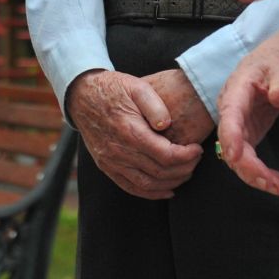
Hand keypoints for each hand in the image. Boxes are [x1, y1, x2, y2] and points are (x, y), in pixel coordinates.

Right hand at [66, 70, 203, 199]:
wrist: (82, 95)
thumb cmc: (112, 88)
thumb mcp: (136, 86)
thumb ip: (155, 105)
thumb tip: (166, 125)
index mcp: (130, 130)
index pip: (166, 155)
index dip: (187, 156)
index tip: (197, 149)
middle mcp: (119, 150)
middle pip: (159, 172)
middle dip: (184, 169)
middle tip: (195, 160)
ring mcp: (111, 161)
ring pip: (147, 184)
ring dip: (171, 183)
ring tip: (186, 173)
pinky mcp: (106, 166)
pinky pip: (131, 187)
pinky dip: (151, 193)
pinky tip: (166, 190)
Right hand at [217, 32, 278, 195]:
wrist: (278, 62)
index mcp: (236, 89)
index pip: (229, 115)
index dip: (231, 137)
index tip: (237, 157)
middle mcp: (231, 111)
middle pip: (230, 143)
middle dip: (248, 167)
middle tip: (273, 184)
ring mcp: (238, 125)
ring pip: (236, 156)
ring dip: (254, 175)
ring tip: (278, 186)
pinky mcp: (247, 135)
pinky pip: (247, 159)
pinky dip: (260, 172)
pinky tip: (277, 181)